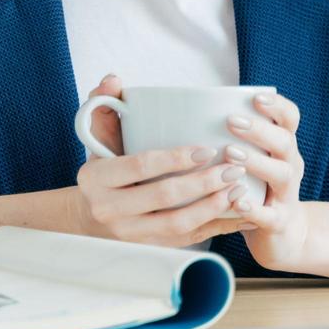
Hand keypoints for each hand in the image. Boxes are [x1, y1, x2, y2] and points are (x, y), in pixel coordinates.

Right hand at [72, 74, 260, 247]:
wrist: (90, 218)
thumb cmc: (103, 170)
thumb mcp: (98, 138)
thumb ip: (104, 105)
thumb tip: (113, 79)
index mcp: (96, 179)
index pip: (139, 166)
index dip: (174, 158)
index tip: (207, 149)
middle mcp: (109, 210)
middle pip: (162, 197)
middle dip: (202, 183)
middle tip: (233, 168)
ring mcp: (128, 235)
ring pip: (177, 224)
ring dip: (212, 207)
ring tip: (238, 189)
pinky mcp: (148, 249)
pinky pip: (188, 240)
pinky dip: (216, 227)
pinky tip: (238, 213)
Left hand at [226, 91, 312, 271]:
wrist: (283, 235)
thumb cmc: (256, 188)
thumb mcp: (251, 160)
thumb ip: (232, 138)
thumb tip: (189, 110)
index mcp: (282, 148)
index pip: (290, 119)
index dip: (277, 106)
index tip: (255, 98)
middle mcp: (290, 167)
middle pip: (285, 142)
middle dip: (259, 130)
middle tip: (231, 122)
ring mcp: (287, 196)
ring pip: (282, 174)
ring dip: (257, 162)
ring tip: (230, 154)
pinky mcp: (279, 223)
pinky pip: (270, 215)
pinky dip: (255, 209)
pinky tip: (237, 202)